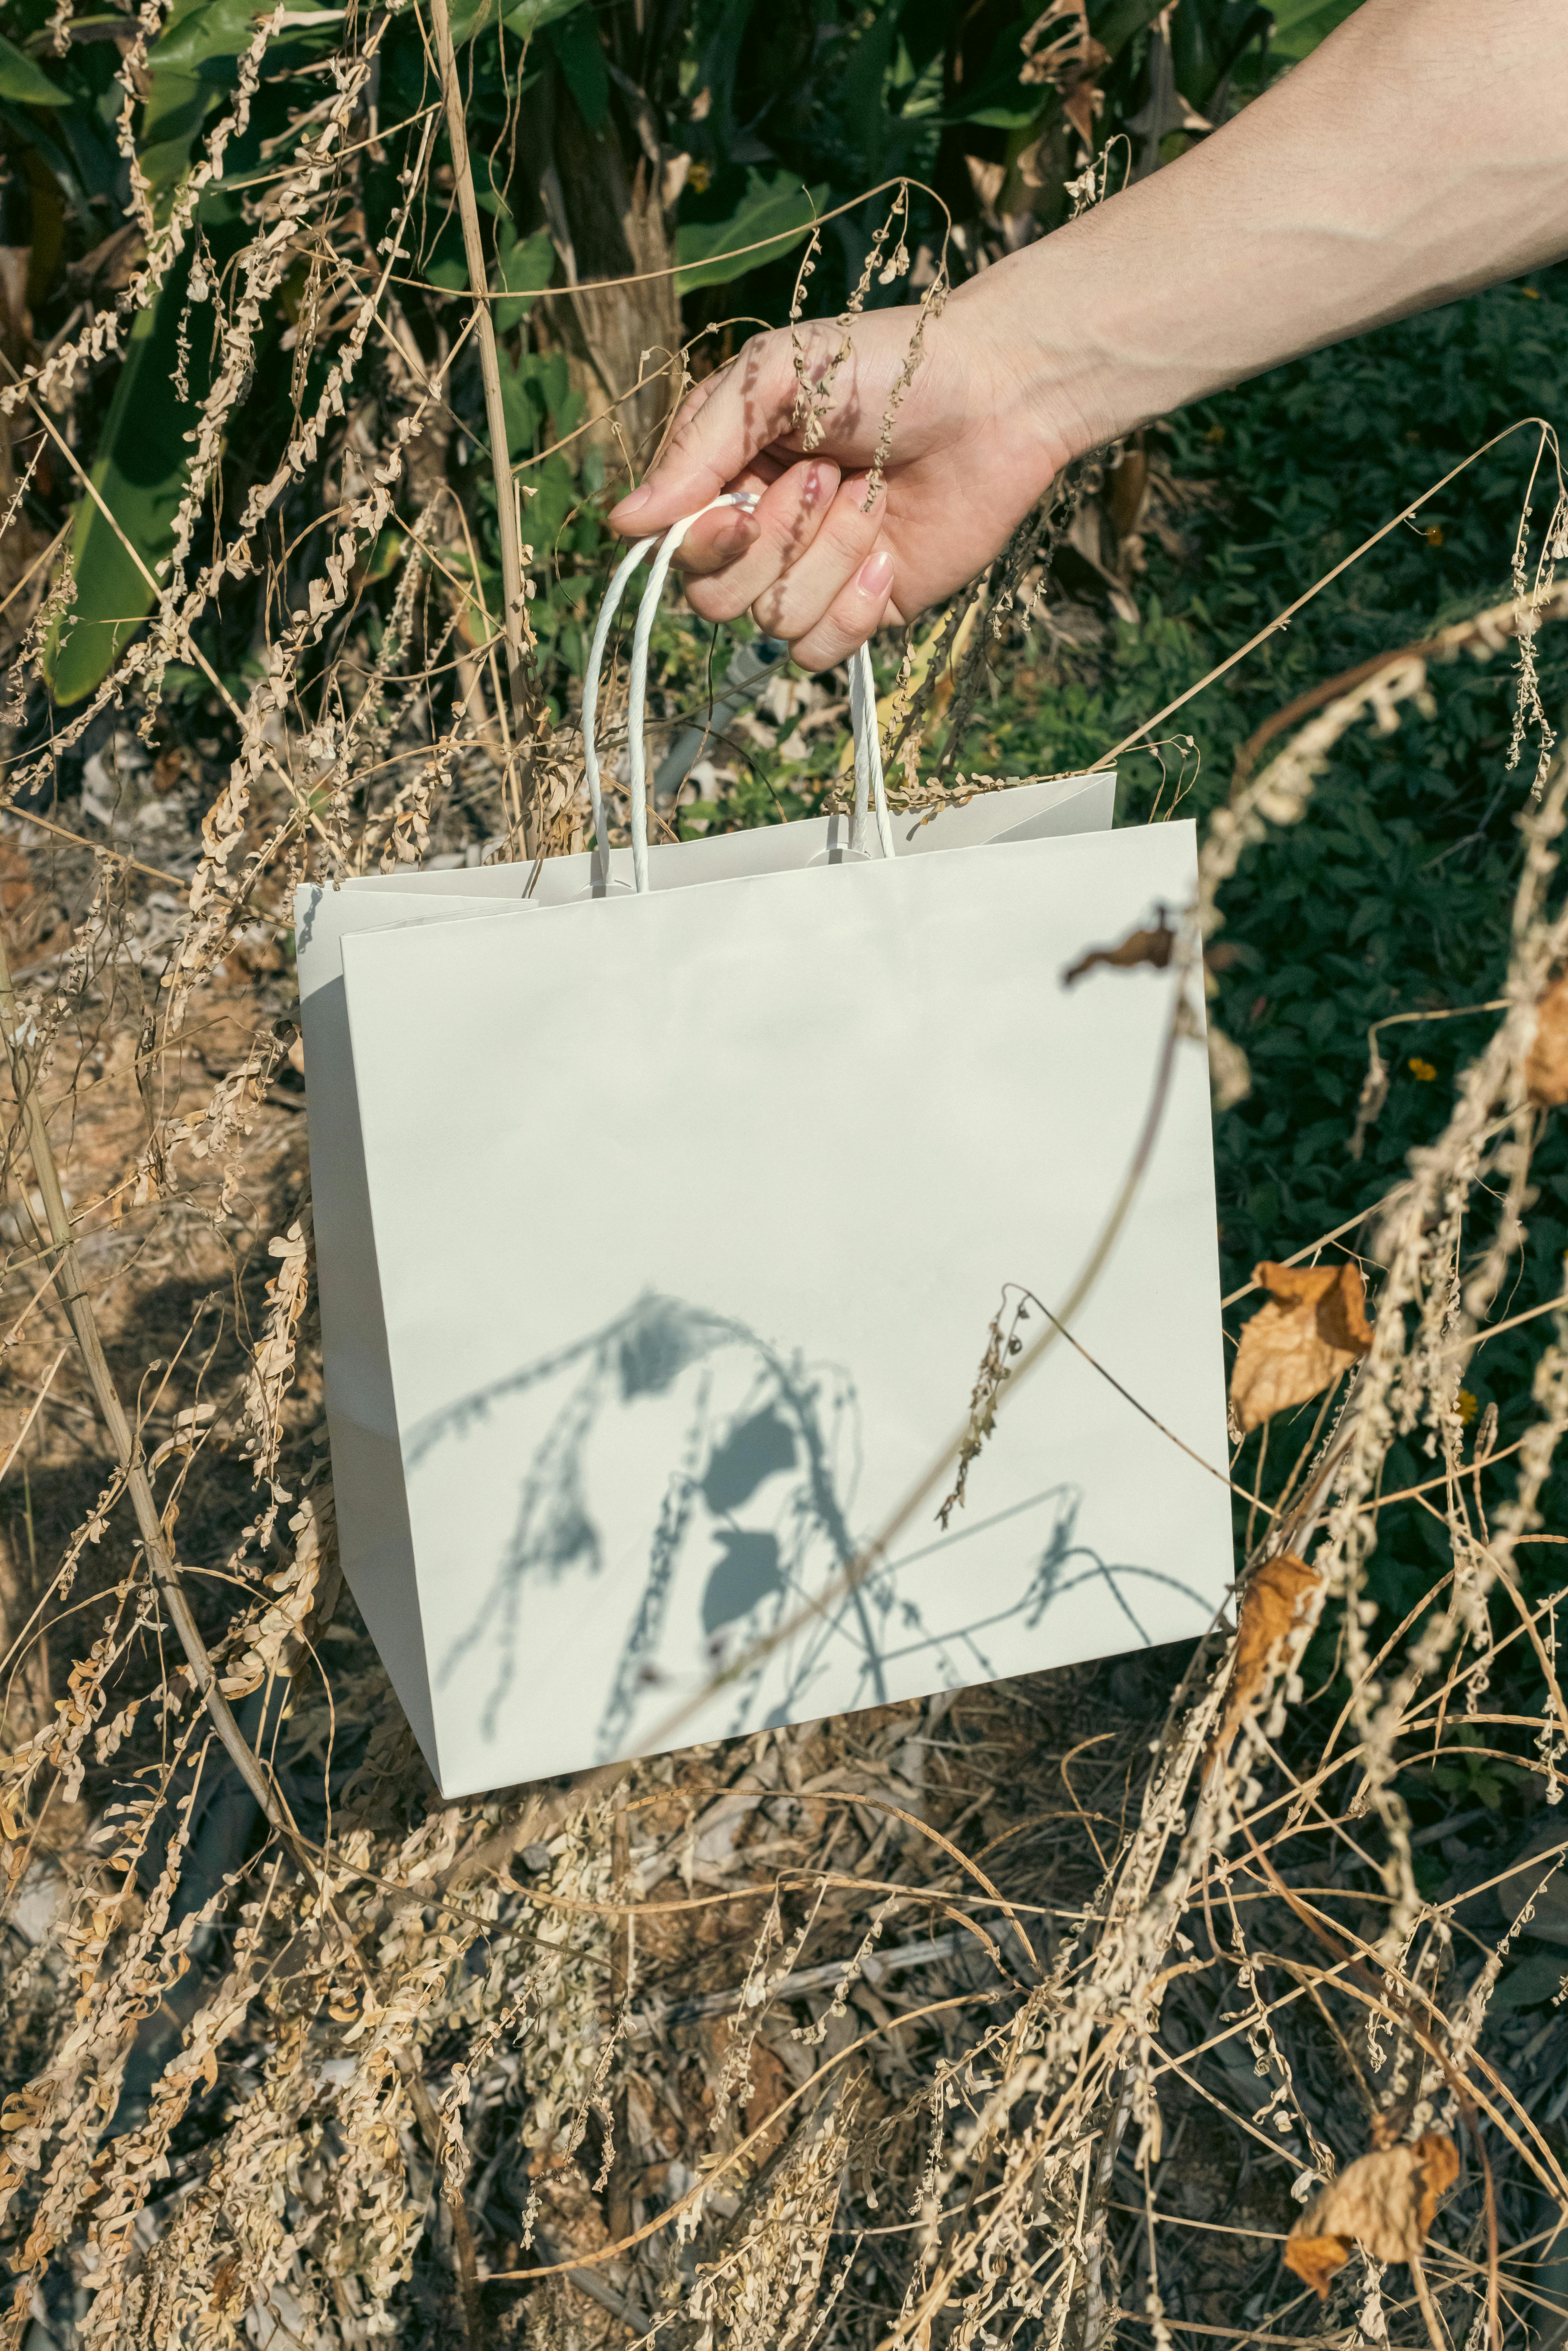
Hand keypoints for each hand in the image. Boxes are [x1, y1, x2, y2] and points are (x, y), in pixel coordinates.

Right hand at [608, 282, 1073, 669]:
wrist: (996, 395)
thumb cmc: (884, 366)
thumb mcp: (776, 375)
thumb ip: (697, 446)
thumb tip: (622, 522)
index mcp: (727, 475)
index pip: (677, 549)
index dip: (708, 542)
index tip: (748, 501)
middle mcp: (761, 533)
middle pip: (717, 601)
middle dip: (777, 543)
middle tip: (830, 476)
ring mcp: (813, 576)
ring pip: (775, 625)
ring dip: (829, 559)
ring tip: (870, 497)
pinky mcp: (864, 609)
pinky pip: (823, 651)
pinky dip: (856, 608)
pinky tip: (890, 553)